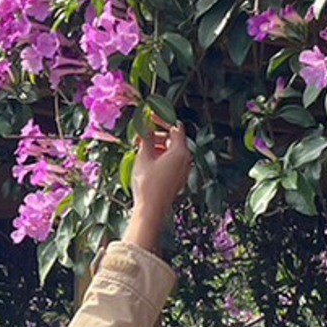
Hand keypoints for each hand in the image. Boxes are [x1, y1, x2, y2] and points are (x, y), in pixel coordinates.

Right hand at [124, 120, 191, 253]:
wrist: (151, 210)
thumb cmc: (148, 184)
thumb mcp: (144, 157)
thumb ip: (147, 138)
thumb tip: (146, 125)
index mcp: (180, 152)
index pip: (175, 127)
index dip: (162, 119)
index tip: (150, 116)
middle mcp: (186, 160)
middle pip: (173, 139)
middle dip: (157, 135)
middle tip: (141, 136)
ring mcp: (184, 171)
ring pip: (172, 151)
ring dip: (157, 147)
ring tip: (141, 149)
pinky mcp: (179, 179)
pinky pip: (172, 162)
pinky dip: (161, 157)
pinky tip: (147, 161)